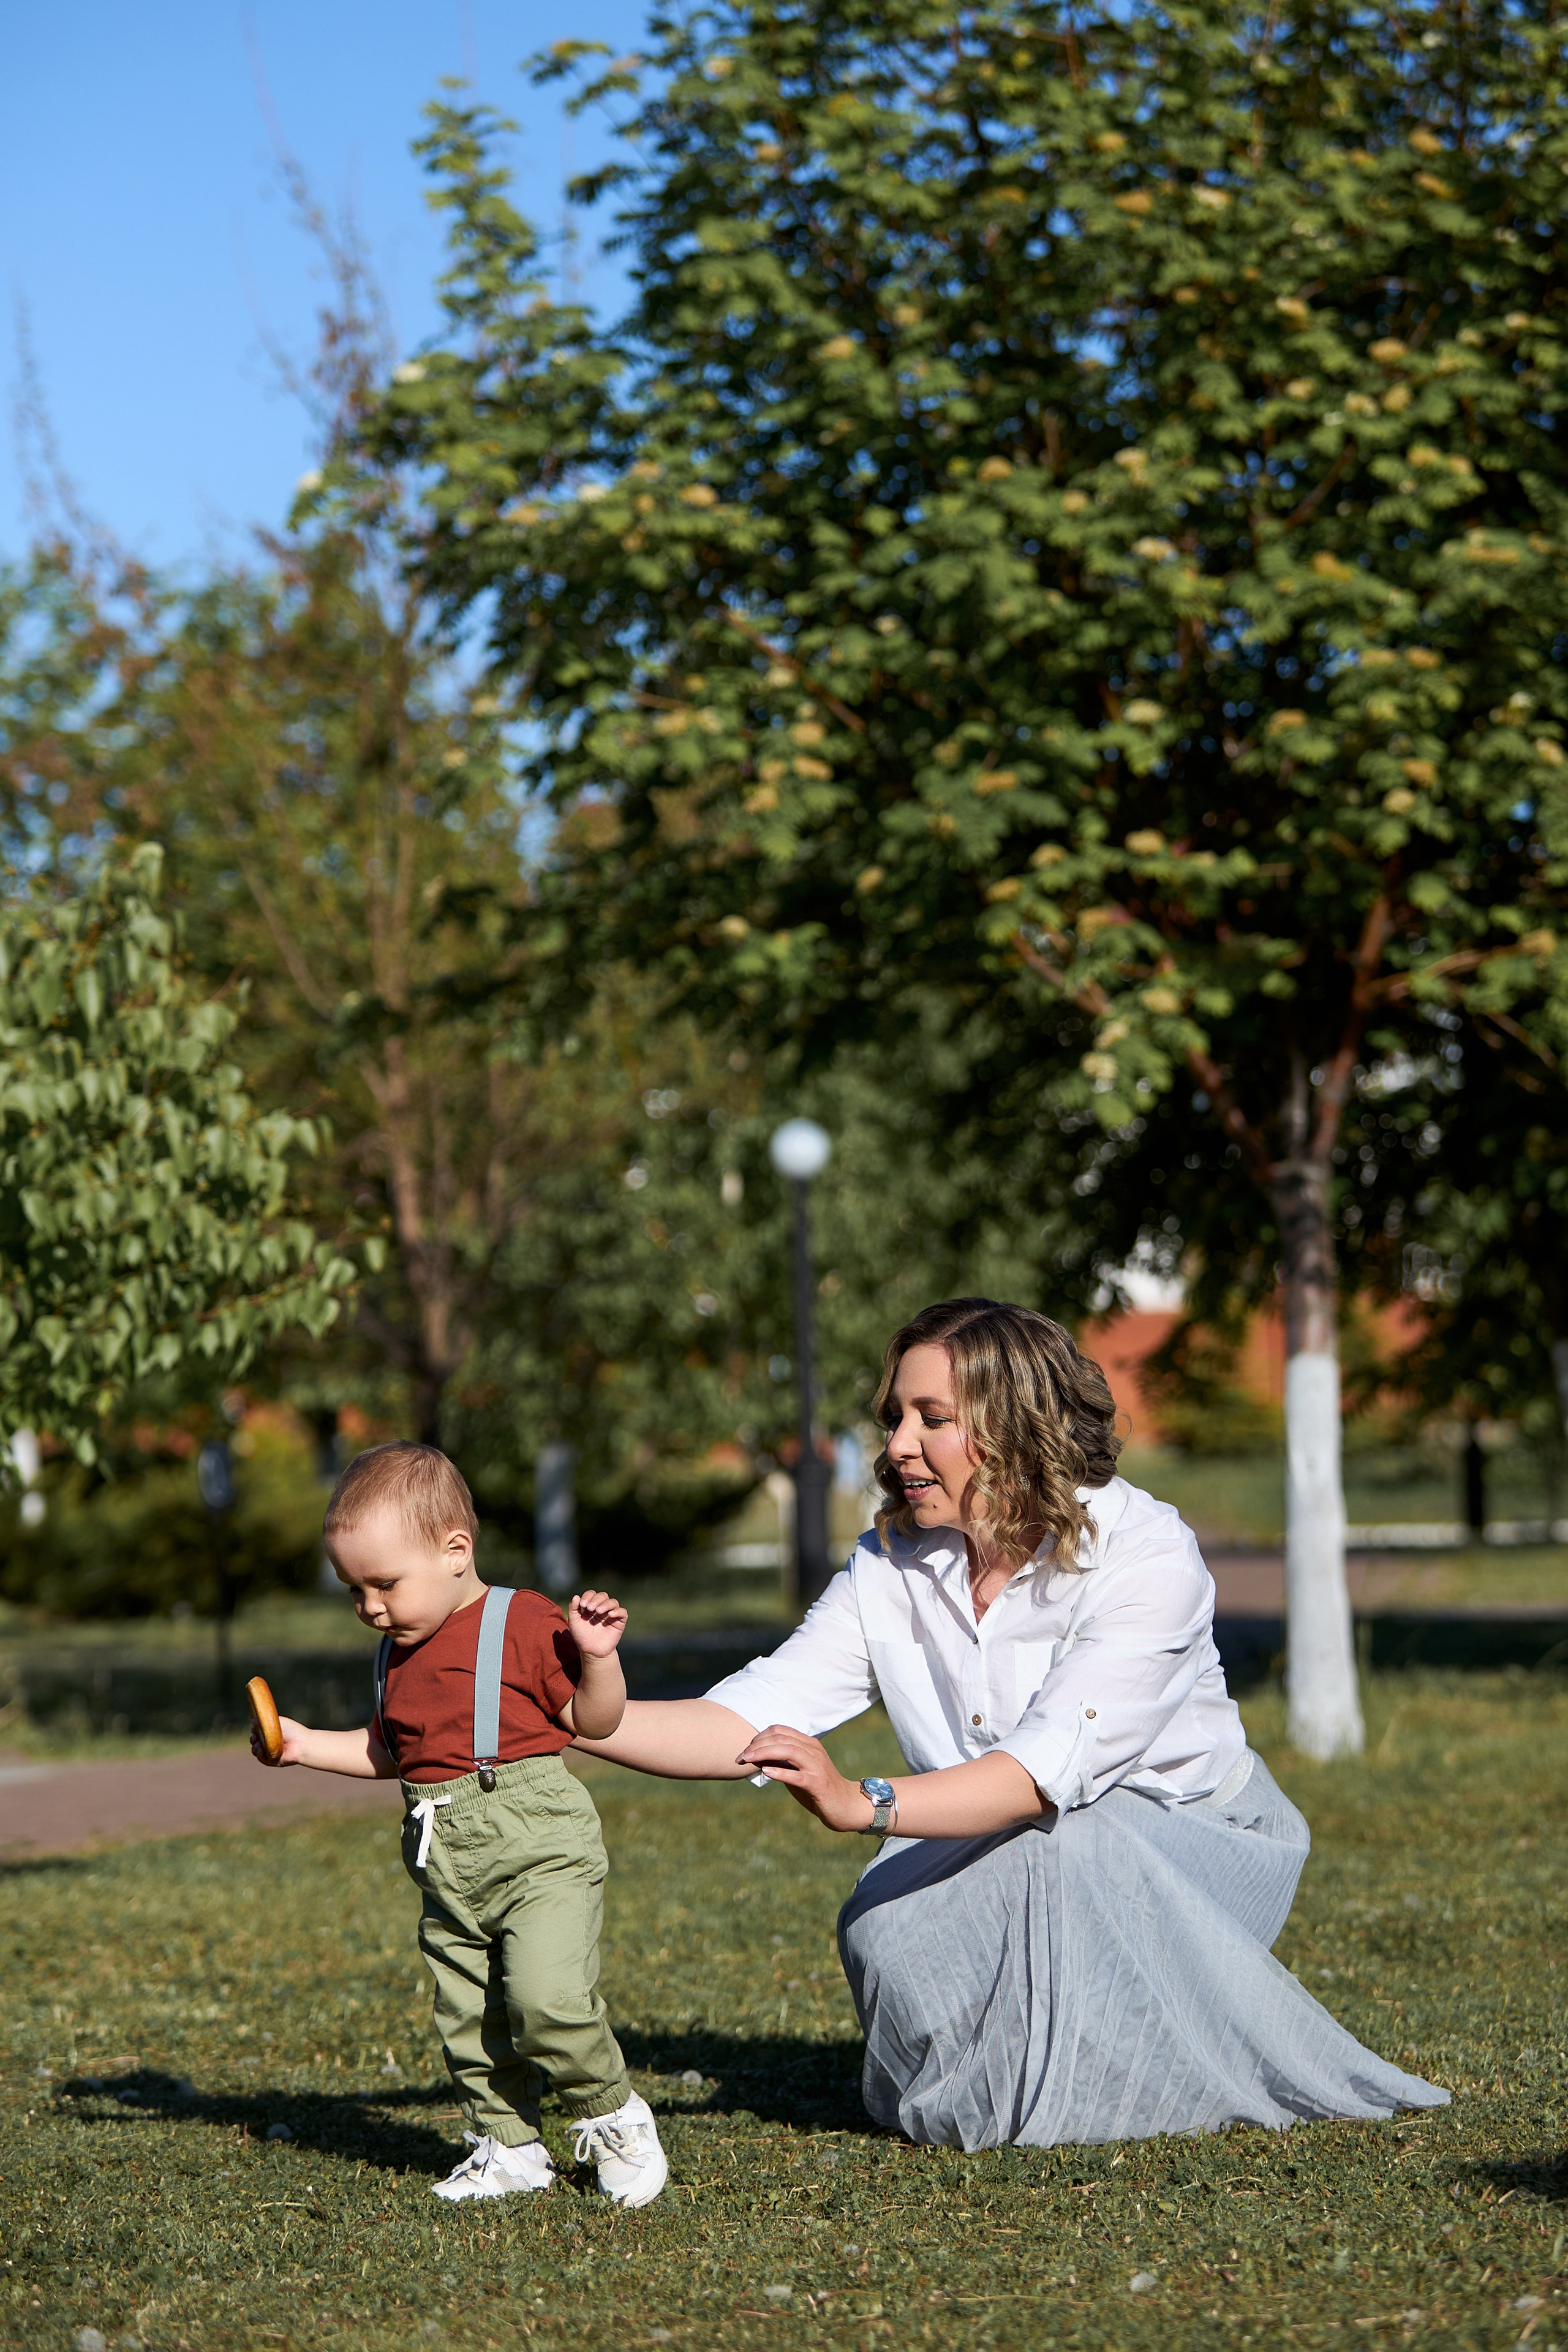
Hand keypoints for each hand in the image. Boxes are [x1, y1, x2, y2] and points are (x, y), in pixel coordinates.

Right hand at [250, 1713, 306, 1767]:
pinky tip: (260, 1749)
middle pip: (255, 1742)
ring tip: (258, 1743)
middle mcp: (270, 1743)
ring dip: (255, 1747)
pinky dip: (259, 1754)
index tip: (254, 1728)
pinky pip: (261, 1759)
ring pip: (256, 1751)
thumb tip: (252, 1720)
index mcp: (271, 1733)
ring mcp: (270, 1752)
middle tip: (255, 1736)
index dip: (255, 1730)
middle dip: (253, 1739)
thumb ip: (264, 1721)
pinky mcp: (272, 1761)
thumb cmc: (292, 1730)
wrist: (301, 1743)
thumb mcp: (278, 1722)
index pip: (258, 1732)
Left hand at [568, 1590, 627, 1657]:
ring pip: (613, 1602)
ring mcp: (611, 1614)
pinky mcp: (619, 1621)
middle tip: (590, 1608)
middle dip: (596, 1599)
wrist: (591, 1652)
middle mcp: (602, 1608)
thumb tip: (576, 1596)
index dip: (588, 1596)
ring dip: (606, 1604)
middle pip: (603, 1595)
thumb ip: (573, 1609)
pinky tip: (610, 1615)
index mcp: (591, 1606)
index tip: (582, 1604)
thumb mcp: (574, 1622)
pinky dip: (617, 1611)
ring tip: (598, 1611)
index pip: (591, 1594)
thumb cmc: (582, 1637)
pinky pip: (623, 1612)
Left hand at [735, 1724, 869, 1832]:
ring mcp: (816, 1766)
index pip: (780, 1731)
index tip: (745, 1751)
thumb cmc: (818, 1789)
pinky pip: (796, 1775)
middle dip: (756, 1746)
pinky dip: (779, 1772)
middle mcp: (813, 1750)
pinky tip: (766, 1772)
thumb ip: (780, 1763)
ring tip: (748, 1760)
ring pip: (788, 1751)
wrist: (846, 1806)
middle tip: (740, 1758)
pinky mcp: (818, 1783)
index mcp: (808, 1744)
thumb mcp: (797, 1772)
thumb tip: (754, 1758)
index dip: (759, 1737)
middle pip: (781, 1739)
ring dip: (764, 1754)